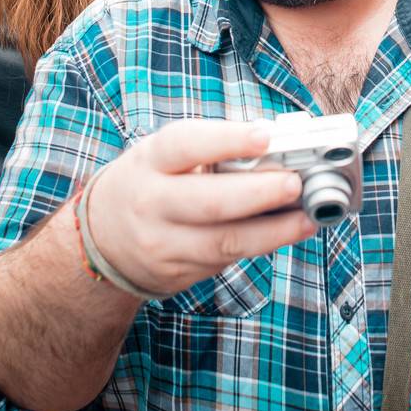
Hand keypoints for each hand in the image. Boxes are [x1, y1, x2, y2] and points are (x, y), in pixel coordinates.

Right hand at [88, 120, 318, 297]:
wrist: (102, 237)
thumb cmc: (150, 181)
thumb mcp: (166, 157)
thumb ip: (213, 150)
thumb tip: (279, 144)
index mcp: (150, 161)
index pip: (187, 146)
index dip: (226, 140)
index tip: (265, 136)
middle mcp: (151, 202)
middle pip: (210, 201)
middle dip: (259, 193)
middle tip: (296, 182)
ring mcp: (163, 244)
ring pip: (224, 241)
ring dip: (273, 230)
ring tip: (308, 217)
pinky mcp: (177, 274)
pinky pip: (225, 261)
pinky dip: (261, 245)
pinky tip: (288, 232)